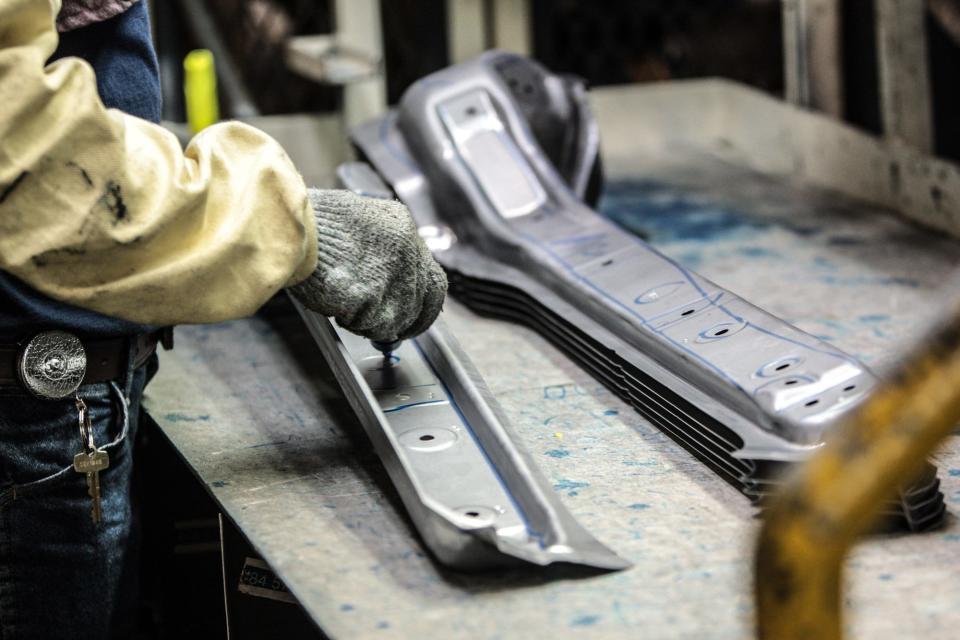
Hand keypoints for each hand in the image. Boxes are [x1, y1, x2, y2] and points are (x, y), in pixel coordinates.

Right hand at [289, 189, 446, 340]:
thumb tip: (389, 278)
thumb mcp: (356, 220)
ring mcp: (390, 273)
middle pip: (422, 303)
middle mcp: (406, 248)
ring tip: (348, 309)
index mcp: (402, 226)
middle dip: (407, 324)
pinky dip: (357, 325)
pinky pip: (374, 326)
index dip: (424, 305)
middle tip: (391, 334)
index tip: (415, 317)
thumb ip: (381, 247)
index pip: (432, 278)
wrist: (281, 225)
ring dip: (375, 323)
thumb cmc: (307, 224)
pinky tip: (339, 310)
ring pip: (398, 319)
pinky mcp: (370, 295)